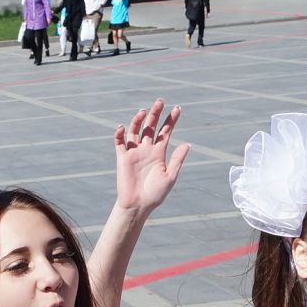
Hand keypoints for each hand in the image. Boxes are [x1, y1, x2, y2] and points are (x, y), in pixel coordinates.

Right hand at [112, 97, 188, 211]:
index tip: (177, 108)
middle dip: (155, 113)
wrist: (138, 205)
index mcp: (159, 153)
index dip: (171, 120)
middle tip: (160, 101)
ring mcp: (134, 152)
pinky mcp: (122, 158)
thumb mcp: (170, 176)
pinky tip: (122, 127)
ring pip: (135, 130)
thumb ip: (177, 159)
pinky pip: (119, 142)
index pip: (165, 131)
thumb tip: (187, 144)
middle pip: (151, 126)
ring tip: (144, 111)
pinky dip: (119, 134)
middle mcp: (146, 149)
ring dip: (139, 120)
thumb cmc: (155, 194)